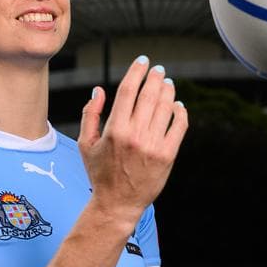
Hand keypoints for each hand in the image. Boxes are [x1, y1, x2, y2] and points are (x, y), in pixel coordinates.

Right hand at [77, 56, 188, 225]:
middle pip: (149, 95)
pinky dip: (180, 112)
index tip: (142, 61)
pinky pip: (179, 126)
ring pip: (165, 107)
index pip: (128, 90)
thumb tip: (99, 90)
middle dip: (155, 77)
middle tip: (158, 69)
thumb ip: (90, 114)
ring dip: (168, 91)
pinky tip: (177, 105)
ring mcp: (153, 145)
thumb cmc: (100, 174)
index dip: (136, 72)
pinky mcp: (168, 155)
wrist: (117, 204)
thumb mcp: (86, 144)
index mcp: (115, 130)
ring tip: (167, 83)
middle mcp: (135, 135)